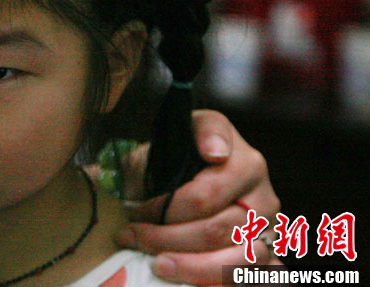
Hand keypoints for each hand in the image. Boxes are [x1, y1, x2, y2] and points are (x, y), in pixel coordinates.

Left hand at [117, 110, 280, 284]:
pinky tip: (192, 281)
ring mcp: (271, 229)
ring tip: (158, 265)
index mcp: (246, 163)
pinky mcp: (270, 255)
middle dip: (167, 239)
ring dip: (191, 268)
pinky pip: (258, 279)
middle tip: (133, 237)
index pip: (204, 197)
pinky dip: (222, 282)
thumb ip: (193, 136)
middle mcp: (265, 197)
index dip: (165, 209)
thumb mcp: (179, 133)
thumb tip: (214, 152)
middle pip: (214, 231)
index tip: (137, 210)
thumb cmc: (186, 153)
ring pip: (236, 261)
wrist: (200, 166)